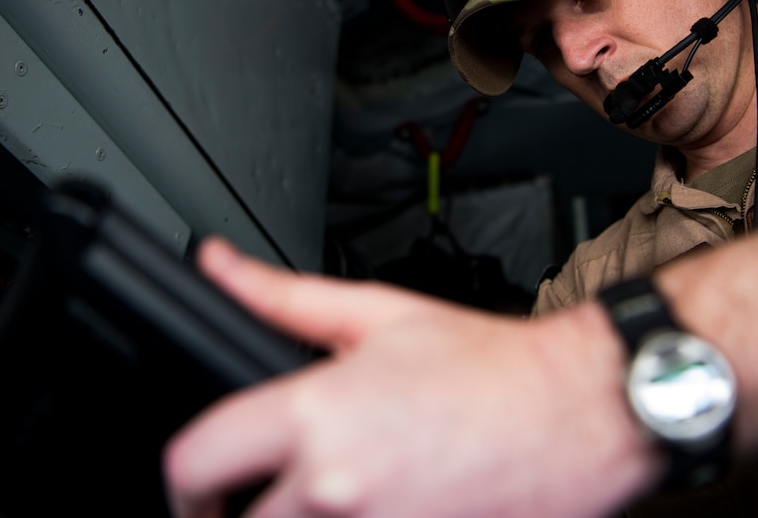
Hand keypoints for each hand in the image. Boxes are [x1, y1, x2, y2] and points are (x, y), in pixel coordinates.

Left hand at [163, 238, 661, 517]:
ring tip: (325, 501)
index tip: (201, 481)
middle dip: (232, 515)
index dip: (182, 477)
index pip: (191, 465)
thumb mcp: (377, 313)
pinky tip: (376, 506)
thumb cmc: (489, 365)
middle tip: (259, 498)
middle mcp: (334, 488)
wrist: (575, 412)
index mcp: (316, 414)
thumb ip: (279, 296)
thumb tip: (217, 264)